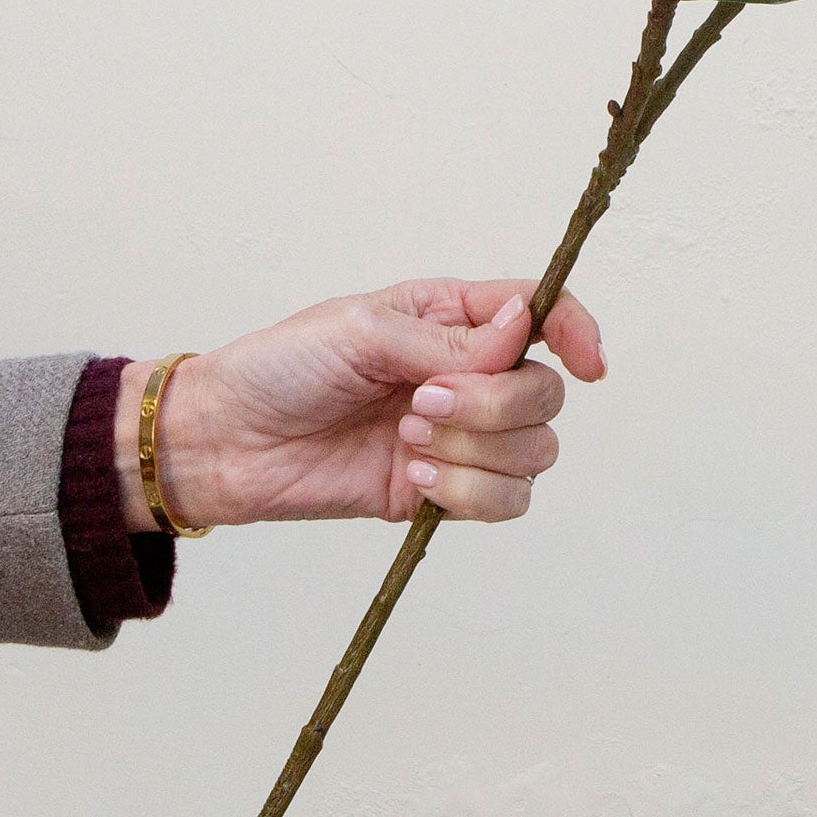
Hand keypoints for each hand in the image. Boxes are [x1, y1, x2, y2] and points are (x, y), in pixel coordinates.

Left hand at [118, 280, 605, 531]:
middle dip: (495, 406)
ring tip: (407, 441)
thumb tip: (524, 328)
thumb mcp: (363, 330)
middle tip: (420, 405)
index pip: (542, 314)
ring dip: (476, 453)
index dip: (577, 333)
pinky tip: (415, 479)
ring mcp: (459, 437)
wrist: (227, 443)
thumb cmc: (281, 367)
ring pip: (535, 452)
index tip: (589, 363)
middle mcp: (467, 376)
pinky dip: (468, 494)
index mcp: (451, 318)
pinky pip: (503, 502)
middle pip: (546, 392)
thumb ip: (451, 341)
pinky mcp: (442, 491)